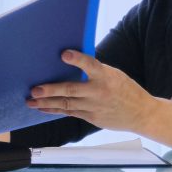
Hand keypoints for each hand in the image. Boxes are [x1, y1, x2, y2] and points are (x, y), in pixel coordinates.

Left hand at [26, 50, 156, 131]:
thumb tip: (70, 61)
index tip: (64, 54)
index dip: (77, 59)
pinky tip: (43, 108)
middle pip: (71, 90)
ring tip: (31, 101)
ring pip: (66, 105)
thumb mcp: (114, 74)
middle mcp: (99, 92)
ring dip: (46, 103)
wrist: (141, 114)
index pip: (90, 64)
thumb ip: (95, 70)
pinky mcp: (91, 117)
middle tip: (34, 89)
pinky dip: (54, 110)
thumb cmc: (124, 89)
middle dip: (50, 90)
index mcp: (106, 76)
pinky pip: (69, 113)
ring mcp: (94, 107)